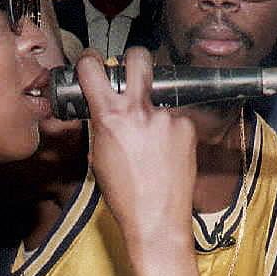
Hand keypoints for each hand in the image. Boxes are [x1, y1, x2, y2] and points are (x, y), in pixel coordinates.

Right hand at [77, 47, 195, 245]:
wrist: (157, 218)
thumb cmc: (124, 194)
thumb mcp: (99, 155)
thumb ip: (102, 124)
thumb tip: (104, 107)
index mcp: (110, 117)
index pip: (93, 68)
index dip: (89, 61)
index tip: (92, 62)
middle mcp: (139, 111)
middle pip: (139, 57)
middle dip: (133, 60)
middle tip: (132, 73)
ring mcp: (166, 117)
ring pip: (158, 99)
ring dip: (154, 113)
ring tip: (152, 144)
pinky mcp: (186, 127)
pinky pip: (175, 119)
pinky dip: (170, 132)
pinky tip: (167, 153)